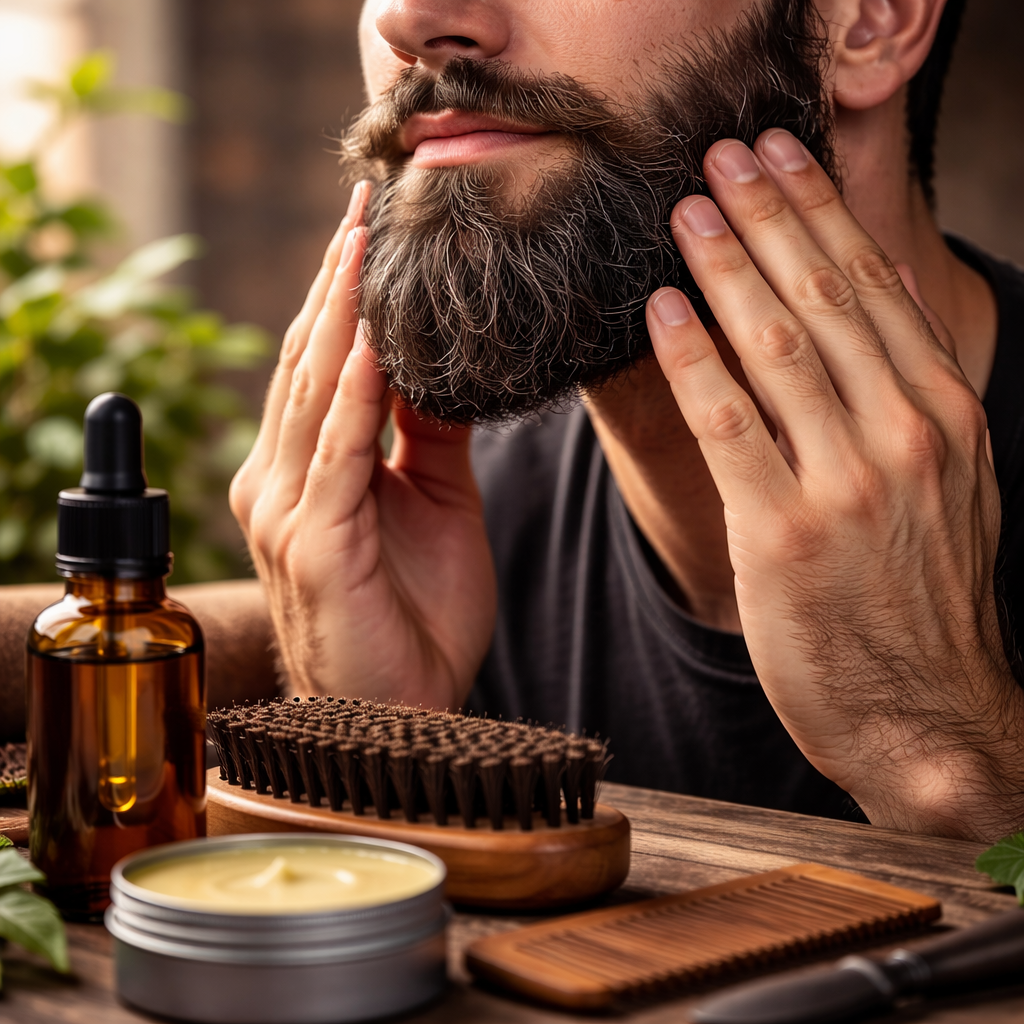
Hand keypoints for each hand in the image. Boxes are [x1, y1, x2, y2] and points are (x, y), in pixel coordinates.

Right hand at [229, 184, 495, 709]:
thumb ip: (428, 431)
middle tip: (366, 204)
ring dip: (343, 317)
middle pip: (309, 361)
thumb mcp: (434, 501)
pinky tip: (377, 346)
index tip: (372, 223)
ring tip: (365, 245)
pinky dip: (356, 396)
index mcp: (303, 470)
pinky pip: (338, 455)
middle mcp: (279, 481)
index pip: (321, 362)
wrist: (408, 711)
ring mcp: (287, 513)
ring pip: (315, 394)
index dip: (344, 292)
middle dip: (339, 282)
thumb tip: (443, 360)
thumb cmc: (415, 613)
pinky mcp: (314, 545)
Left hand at [646, 131, 1023, 839]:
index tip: (783, 159)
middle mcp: (906, 434)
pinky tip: (662, 309)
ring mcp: (848, 482)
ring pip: (777, 344)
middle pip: (826, 295)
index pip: (875, 286)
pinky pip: (729, 421)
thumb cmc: (919, 598)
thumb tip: (863, 315)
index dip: (822, 212)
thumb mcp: (944, 486)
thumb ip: (904, 400)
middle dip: (769, 214)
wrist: (923, 713)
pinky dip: (692, 356)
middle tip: (723, 157)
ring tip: (685, 212)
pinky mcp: (783, 534)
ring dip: (725, 265)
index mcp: (944, 413)